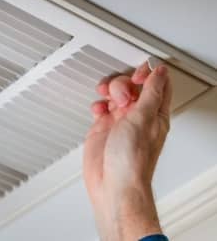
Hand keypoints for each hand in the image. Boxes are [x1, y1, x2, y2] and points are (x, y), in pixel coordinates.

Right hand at [83, 62, 171, 240]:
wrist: (112, 184)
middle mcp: (138, 116)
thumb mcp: (143, 119)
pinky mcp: (103, 128)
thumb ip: (150, 93)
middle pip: (132, 85)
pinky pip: (100, 107)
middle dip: (123, 84)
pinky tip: (98, 110)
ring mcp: (120, 121)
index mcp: (155, 113)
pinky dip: (97, 104)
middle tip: (121, 96)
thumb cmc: (131, 160)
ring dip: (108, 91)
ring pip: (114, 93)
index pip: (157, 84)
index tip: (136, 74)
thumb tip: (159, 72)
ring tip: (108, 101)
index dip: (147, 73)